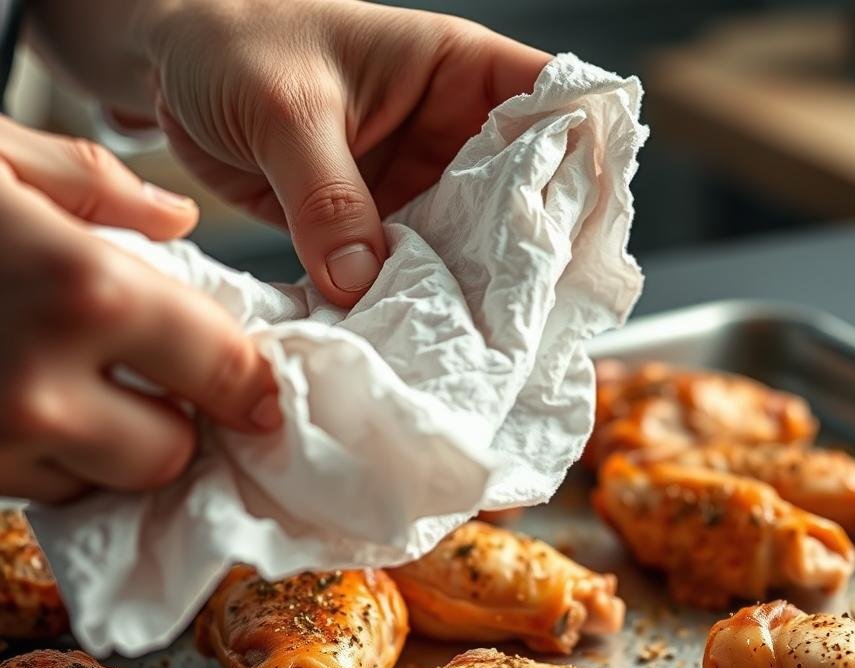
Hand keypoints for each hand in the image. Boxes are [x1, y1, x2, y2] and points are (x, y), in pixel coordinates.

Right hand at [0, 116, 280, 502]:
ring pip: (103, 484)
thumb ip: (93, 185)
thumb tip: (177, 221)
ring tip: (82, 387)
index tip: (258, 387)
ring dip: (112, 447)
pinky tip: (29, 406)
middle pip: (172, 453)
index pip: (225, 371)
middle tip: (162, 384)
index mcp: (80, 289)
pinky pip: (36, 491)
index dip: (251, 383)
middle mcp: (41, 385)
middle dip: (178, 422)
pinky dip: (53, 460)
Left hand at [144, 0, 548, 305]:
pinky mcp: (377, 228)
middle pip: (522, 196)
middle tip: (537, 314)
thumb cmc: (230, 43)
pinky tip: (418, 340)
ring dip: (470, 290)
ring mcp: (417, 186)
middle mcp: (450, 134)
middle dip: (529, 252)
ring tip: (483, 342)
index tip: (591, 229)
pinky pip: (410, 272)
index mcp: (455, 74)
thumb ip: (327, 196)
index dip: (584, 160)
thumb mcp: (285, 108)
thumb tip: (361, 282)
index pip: (552, 106)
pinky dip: (414, 304)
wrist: (168, 70)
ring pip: (468, 245)